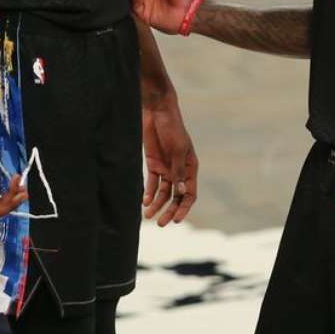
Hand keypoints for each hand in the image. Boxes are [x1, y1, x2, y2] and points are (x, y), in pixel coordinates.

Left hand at [142, 99, 197, 225]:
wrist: (155, 110)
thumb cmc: (171, 126)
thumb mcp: (176, 148)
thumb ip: (178, 169)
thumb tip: (182, 191)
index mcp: (190, 166)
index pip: (189, 193)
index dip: (184, 207)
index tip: (177, 220)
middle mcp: (179, 169)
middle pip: (176, 196)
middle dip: (169, 210)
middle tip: (161, 223)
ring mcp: (165, 167)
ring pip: (163, 192)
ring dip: (157, 204)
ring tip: (148, 215)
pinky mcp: (153, 163)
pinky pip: (152, 182)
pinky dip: (149, 192)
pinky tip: (144, 201)